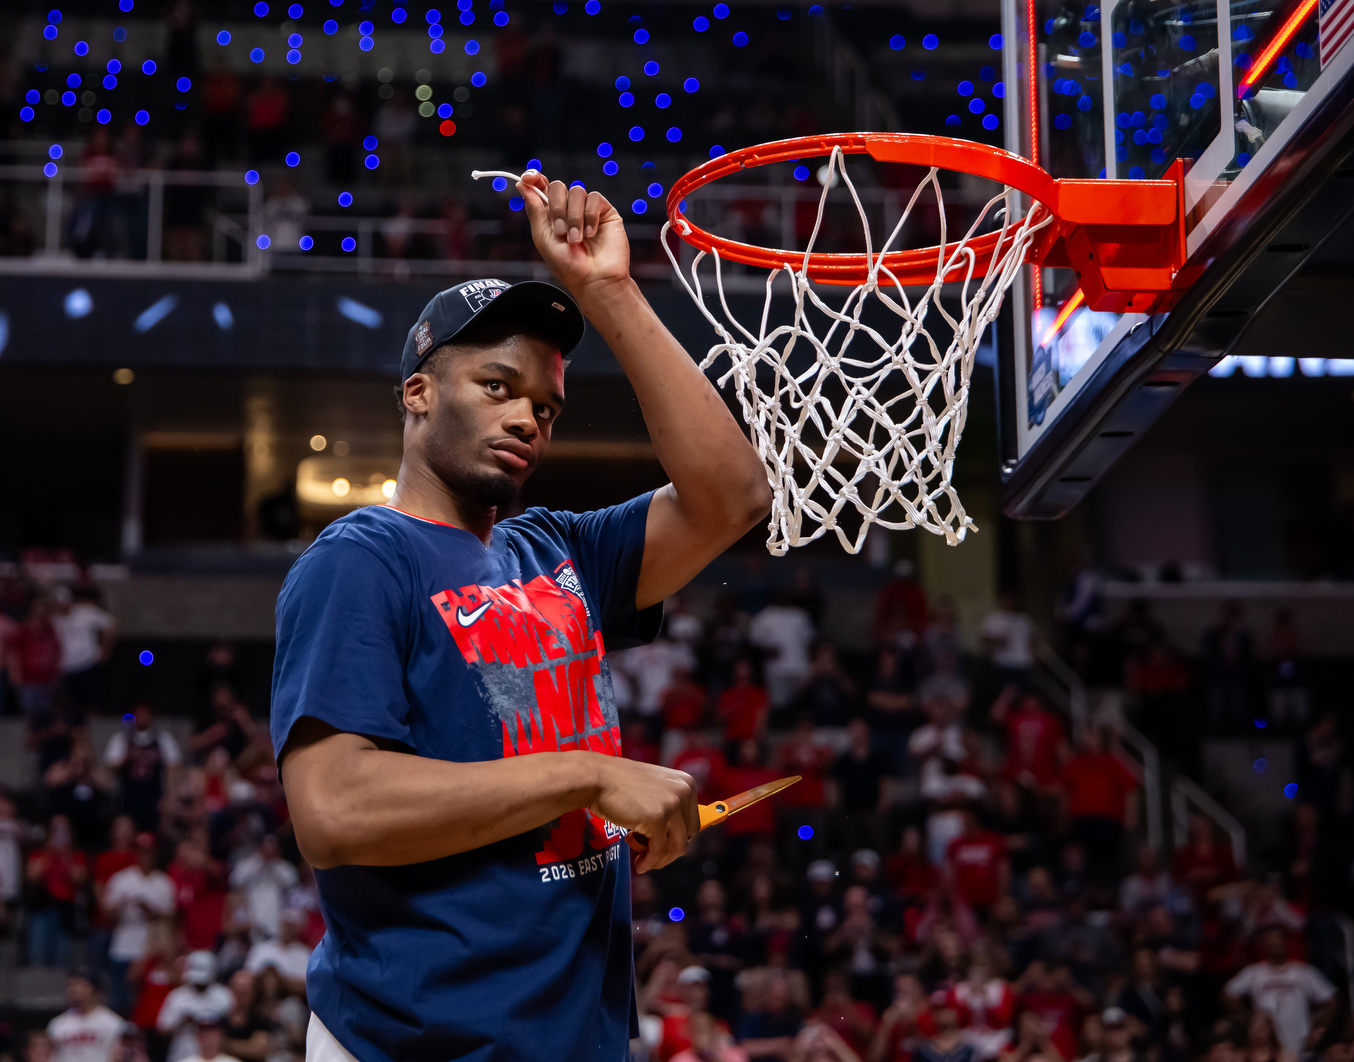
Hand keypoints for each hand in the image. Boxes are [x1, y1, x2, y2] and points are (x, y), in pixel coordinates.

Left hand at [518, 171, 629, 297]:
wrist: (594, 279)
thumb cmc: (568, 265)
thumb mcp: (543, 238)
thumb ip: (534, 210)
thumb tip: (523, 184)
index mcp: (551, 214)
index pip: (541, 187)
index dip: (535, 178)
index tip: (529, 178)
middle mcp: (569, 209)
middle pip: (557, 186)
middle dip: (557, 208)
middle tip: (560, 232)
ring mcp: (587, 209)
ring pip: (576, 191)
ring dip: (573, 217)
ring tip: (576, 240)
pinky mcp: (605, 211)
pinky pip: (594, 198)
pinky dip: (590, 216)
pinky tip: (591, 233)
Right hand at [586, 756, 697, 873]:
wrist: (597, 778)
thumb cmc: (620, 783)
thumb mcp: (655, 787)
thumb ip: (670, 805)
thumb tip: (678, 836)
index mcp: (687, 783)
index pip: (693, 822)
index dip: (677, 838)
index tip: (663, 845)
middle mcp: (684, 792)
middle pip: (687, 837)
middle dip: (669, 851)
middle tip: (650, 854)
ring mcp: (672, 805)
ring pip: (677, 847)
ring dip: (660, 860)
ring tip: (642, 860)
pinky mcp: (657, 819)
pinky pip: (659, 851)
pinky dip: (649, 862)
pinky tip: (639, 864)